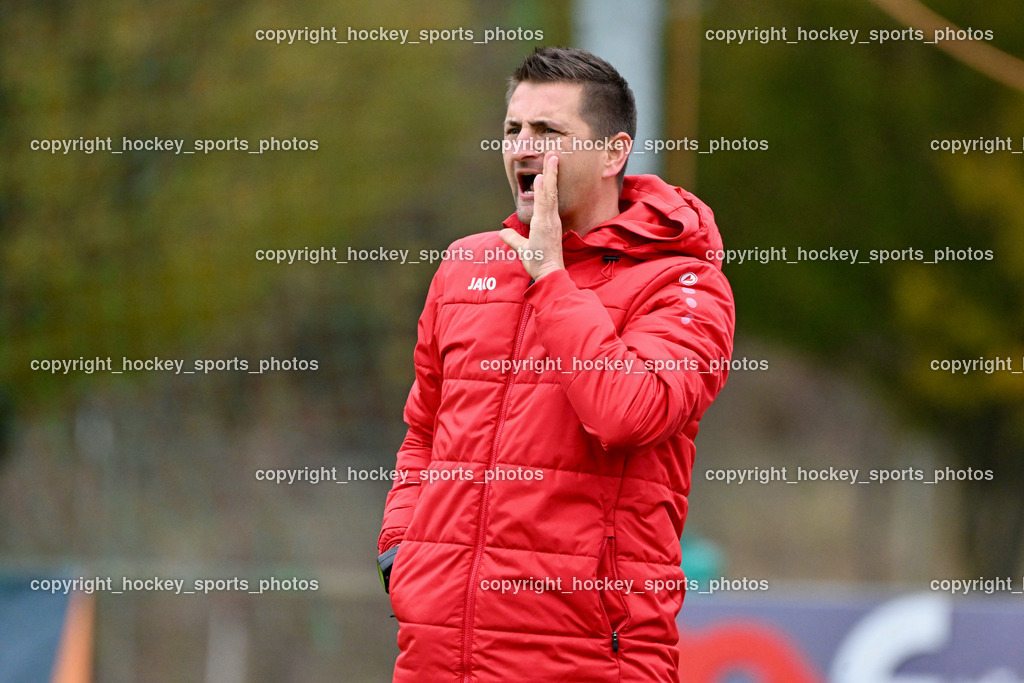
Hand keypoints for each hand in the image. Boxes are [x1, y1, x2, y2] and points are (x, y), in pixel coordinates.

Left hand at [499, 152, 564, 280]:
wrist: (548, 273)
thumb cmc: (539, 262)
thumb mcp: (522, 248)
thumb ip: (513, 239)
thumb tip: (503, 233)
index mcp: (548, 221)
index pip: (549, 197)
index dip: (549, 181)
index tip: (549, 166)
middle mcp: (551, 218)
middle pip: (552, 190)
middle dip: (552, 172)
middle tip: (553, 154)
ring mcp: (550, 221)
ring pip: (550, 193)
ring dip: (551, 174)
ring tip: (551, 158)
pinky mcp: (546, 225)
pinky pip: (546, 204)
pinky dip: (544, 190)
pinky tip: (542, 177)